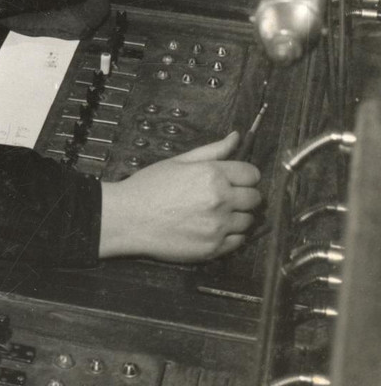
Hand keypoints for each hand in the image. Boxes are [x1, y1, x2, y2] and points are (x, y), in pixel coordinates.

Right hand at [98, 131, 261, 261]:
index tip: (236, 179)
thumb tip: (237, 137)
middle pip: (255, 198)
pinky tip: (214, 228)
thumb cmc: (150, 186)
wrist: (129, 218)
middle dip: (244, 195)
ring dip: (238, 216)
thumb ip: (213, 150)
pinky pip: (239, 241)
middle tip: (227, 196)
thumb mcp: (179, 161)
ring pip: (248, 221)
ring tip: (218, 213)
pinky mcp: (214, 248)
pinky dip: (231, 235)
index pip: (252, 174)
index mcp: (212, 174)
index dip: (245, 175)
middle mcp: (220, 200)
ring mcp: (218, 226)